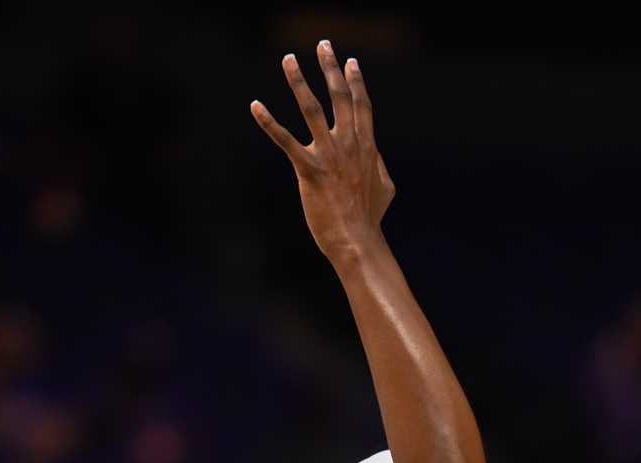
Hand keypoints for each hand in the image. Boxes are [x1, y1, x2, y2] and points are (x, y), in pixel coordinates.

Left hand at [251, 40, 394, 262]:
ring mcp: (329, 155)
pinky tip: (255, 106)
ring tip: (288, 59)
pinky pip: (285, 140)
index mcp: (367, 147)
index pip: (361, 105)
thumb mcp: (385, 187)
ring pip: (311, 109)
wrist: (357, 240)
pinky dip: (269, 122)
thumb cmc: (369, 219)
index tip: (350, 62)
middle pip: (339, 96)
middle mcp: (349, 144)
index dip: (355, 81)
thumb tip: (375, 153)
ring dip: (298, 81)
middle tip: (322, 45)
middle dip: (330, 67)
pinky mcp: (309, 170)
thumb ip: (378, 164)